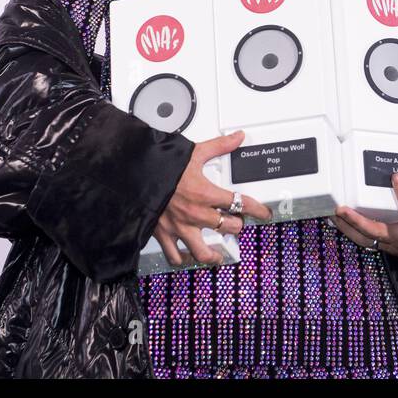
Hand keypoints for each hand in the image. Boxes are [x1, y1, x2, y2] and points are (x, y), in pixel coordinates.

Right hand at [151, 130, 272, 267]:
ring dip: (215, 254)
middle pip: (229, 227)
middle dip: (236, 225)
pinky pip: (176, 256)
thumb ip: (218, 147)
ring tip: (219, 254)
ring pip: (204, 251)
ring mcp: (180, 227)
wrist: (134, 173)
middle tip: (236, 224)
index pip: (241, 203)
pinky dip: (184, 259)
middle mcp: (195, 213)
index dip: (257, 210)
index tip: (263, 213)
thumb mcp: (194, 152)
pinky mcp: (163, 235)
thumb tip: (237, 138)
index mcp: (205, 193)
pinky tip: (188, 257)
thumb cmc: (161, 164)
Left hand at [331, 172, 397, 270]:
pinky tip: (338, 222)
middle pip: (376, 231)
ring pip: (365, 239)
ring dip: (347, 228)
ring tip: (332, 214)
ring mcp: (392, 244)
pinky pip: (365, 240)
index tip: (397, 177)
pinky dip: (350, 232)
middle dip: (357, 221)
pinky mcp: (386, 245)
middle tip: (341, 208)